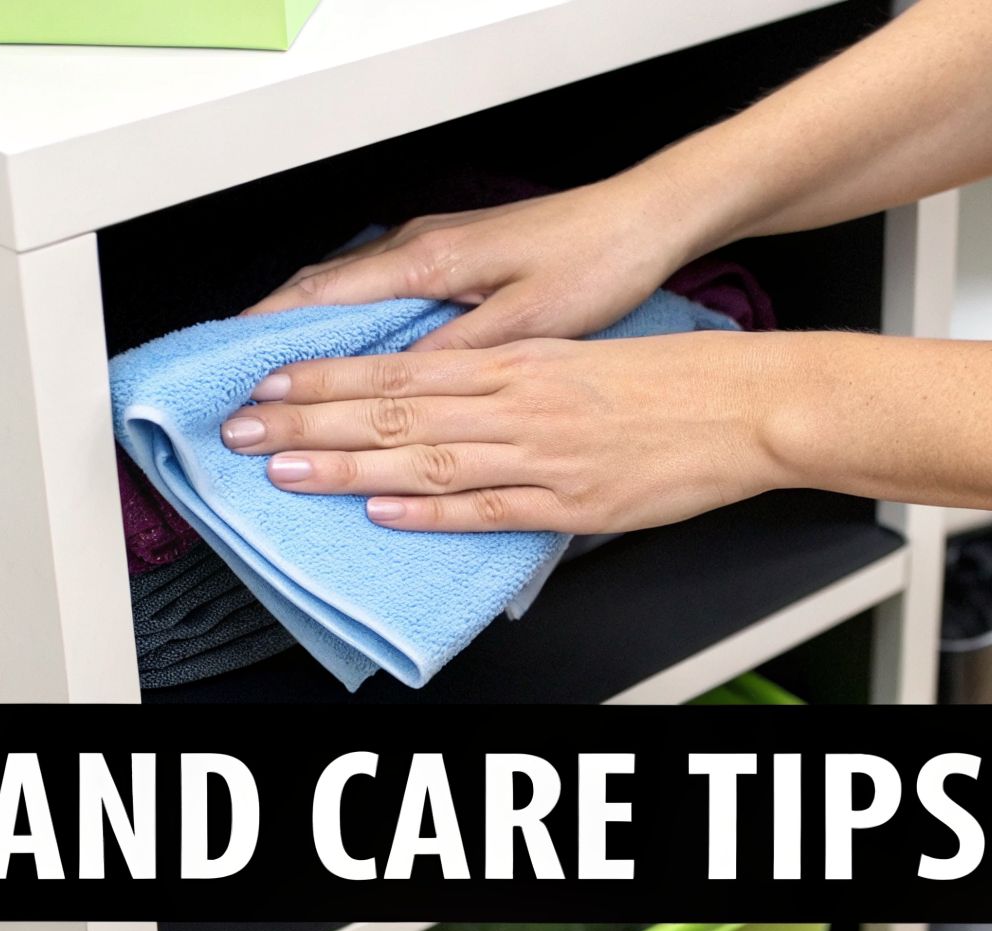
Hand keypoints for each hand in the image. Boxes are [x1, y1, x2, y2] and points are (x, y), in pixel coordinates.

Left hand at [216, 334, 795, 532]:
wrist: (749, 403)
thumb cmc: (674, 380)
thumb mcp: (582, 357)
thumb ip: (515, 380)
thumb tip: (455, 399)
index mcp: (520, 361)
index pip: (401, 366)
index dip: (327, 376)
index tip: (270, 383)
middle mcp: (519, 402)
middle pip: (394, 409)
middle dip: (309, 419)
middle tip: (242, 429)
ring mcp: (543, 455)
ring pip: (424, 457)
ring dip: (346, 465)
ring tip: (283, 471)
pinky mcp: (573, 503)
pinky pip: (488, 508)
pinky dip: (430, 511)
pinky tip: (381, 512)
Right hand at [242, 179, 705, 351]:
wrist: (643, 220)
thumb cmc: (595, 260)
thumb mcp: (526, 320)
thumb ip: (456, 350)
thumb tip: (394, 386)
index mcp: (429, 260)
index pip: (324, 297)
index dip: (273, 337)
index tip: (238, 377)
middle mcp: (422, 247)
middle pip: (323, 291)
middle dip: (275, 339)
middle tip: (243, 393)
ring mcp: (437, 249)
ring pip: (350, 291)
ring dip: (310, 332)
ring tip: (278, 381)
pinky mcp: (459, 258)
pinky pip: (382, 291)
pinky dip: (351, 322)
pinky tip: (352, 354)